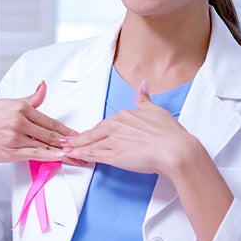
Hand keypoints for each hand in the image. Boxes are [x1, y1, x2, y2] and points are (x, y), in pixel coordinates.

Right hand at [0, 80, 77, 165]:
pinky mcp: (12, 151)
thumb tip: (43, 86)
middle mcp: (19, 121)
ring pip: (46, 145)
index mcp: (20, 107)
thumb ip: (30, 99)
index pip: (50, 120)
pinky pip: (36, 154)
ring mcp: (16, 137)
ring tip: (78, 155)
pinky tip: (62, 158)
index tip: (77, 134)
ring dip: (65, 151)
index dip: (66, 130)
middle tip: (84, 146)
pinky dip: (51, 157)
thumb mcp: (7, 104)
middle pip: (51, 133)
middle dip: (69, 141)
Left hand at [62, 80, 196, 175]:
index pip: (106, 124)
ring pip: (90, 143)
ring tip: (64, 149)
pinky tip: (73, 155)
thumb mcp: (157, 111)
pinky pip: (93, 154)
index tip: (87, 133)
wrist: (176, 150)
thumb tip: (143, 84)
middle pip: (94, 132)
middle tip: (66, 140)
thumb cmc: (170, 134)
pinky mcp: (113, 155)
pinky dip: (82, 154)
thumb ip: (145, 99)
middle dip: (79, 137)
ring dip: (76, 146)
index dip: (95, 130)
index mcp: (126, 115)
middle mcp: (117, 126)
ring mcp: (113, 140)